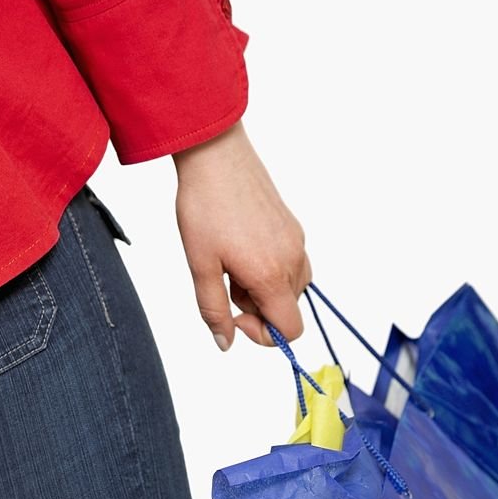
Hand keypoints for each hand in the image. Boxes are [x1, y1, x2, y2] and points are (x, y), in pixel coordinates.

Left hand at [173, 121, 310, 349]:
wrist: (216, 156)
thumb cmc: (205, 207)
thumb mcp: (200, 267)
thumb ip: (213, 310)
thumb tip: (226, 343)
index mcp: (271, 274)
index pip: (290, 330)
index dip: (264, 336)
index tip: (236, 319)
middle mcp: (293, 260)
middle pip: (288, 311)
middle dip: (258, 309)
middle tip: (226, 283)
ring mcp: (297, 242)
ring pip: (290, 289)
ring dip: (263, 290)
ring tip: (233, 265)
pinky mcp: (294, 228)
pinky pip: (290, 265)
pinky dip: (269, 270)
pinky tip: (242, 248)